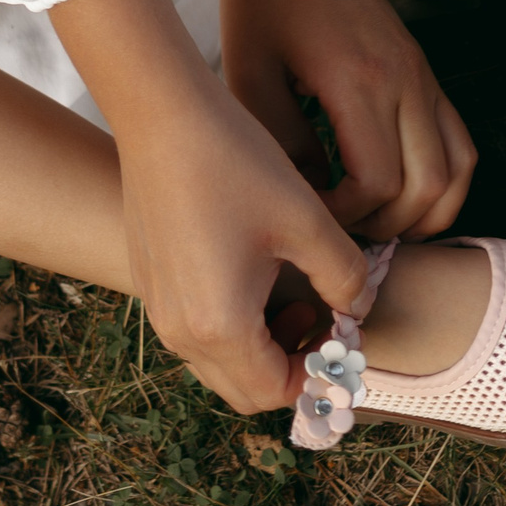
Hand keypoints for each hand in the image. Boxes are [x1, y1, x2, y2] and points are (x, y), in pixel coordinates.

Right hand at [51, 0, 371, 414]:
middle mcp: (179, 331)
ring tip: (290, 290)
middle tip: (319, 314)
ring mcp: (157, 307)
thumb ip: (347, 279)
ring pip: (217, 362)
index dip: (319, 372)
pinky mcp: (147, 281)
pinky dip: (229, 323)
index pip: (277, 391)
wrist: (162, 114)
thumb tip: (357, 309)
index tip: (342, 329)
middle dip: (290, 365)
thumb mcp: (309, 223)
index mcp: (220, 327)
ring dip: (260, 345)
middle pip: (244, 389)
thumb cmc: (237, 164)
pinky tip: (250, 268)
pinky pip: (193, 330)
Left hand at [222, 0, 475, 240]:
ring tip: (376, 223)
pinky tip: (402, 197)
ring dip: (425, 213)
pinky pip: (461, 143)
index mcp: (359, 81)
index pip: (376, 183)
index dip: (343, 217)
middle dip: (385, 226)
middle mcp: (405, 82)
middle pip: (426, 189)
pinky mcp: (425, 74)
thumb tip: (311, 192)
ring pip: (458, 172)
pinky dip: (443, 183)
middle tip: (340, 230)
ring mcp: (423, 77)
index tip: (306, 214)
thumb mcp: (247, 68)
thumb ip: (280, 138)